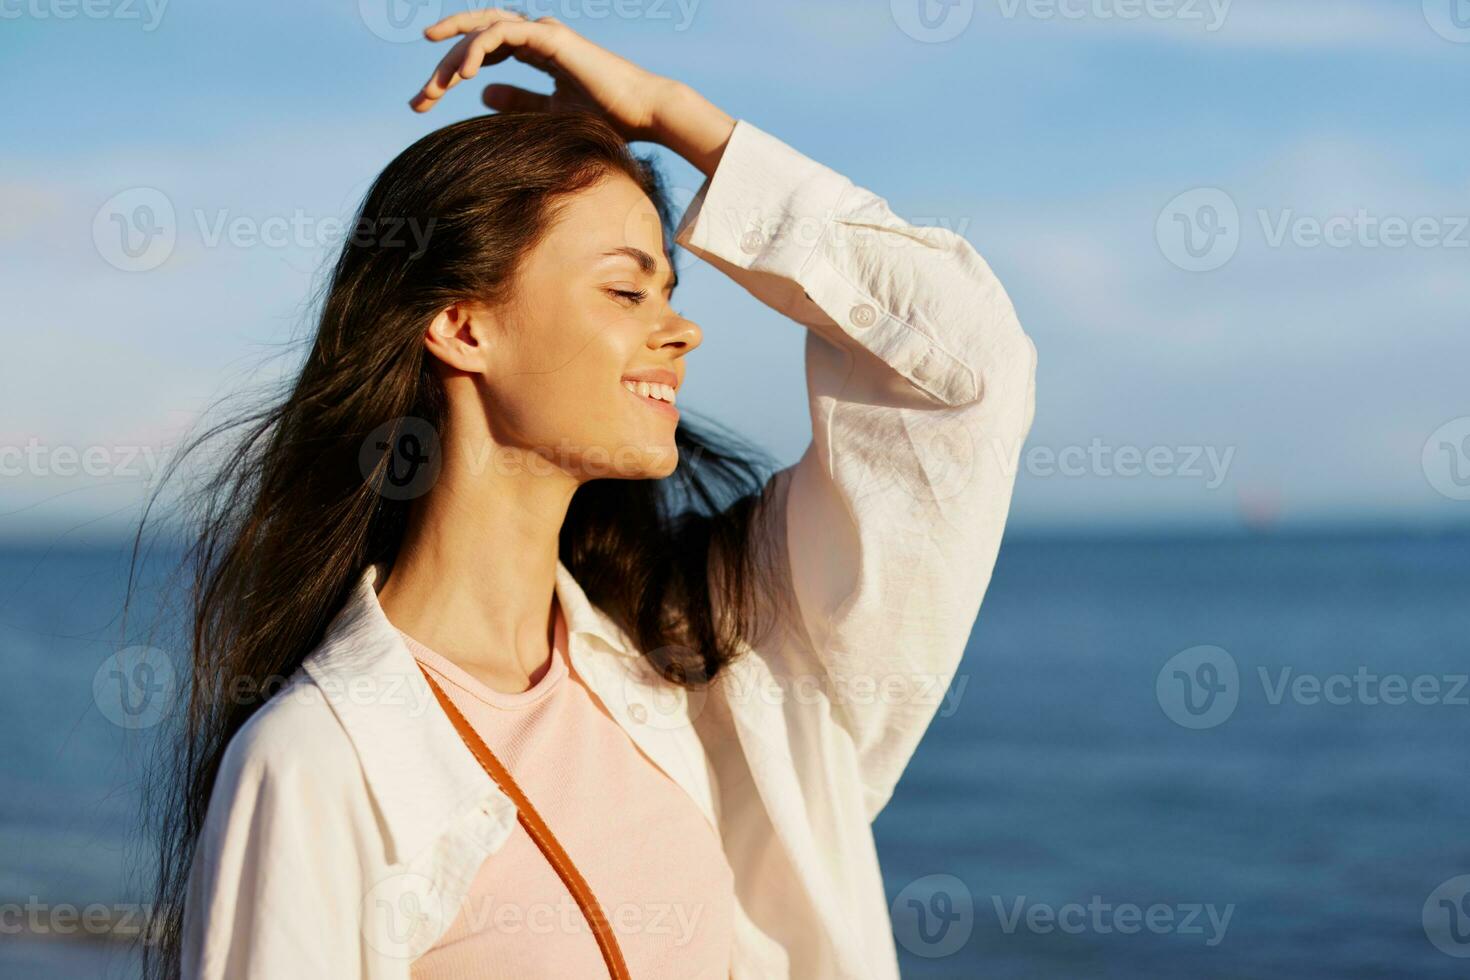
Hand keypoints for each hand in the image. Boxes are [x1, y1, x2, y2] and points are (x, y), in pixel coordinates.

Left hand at [408, 9, 734, 175]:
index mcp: (536, 49)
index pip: (482, 49)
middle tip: (420, 99)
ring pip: (482, 30)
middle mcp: (537, 34)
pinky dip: (477, 51)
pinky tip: (462, 76)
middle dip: (442, 65)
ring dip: (452, 57)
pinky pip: (501, 36)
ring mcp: (543, 32)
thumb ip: (517, 100)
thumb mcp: (550, 112)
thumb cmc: (608, 117)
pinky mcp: (550, 38)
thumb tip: (481, 91)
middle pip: (475, 36)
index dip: (451, 71)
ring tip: (435, 89)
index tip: (426, 101)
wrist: (643, 114)